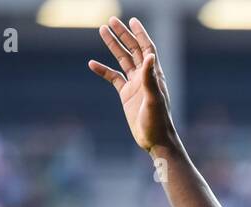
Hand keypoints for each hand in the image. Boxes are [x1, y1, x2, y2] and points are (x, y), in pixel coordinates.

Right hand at [88, 17, 176, 153]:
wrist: (155, 141)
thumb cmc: (158, 121)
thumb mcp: (154, 99)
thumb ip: (150, 77)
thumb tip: (149, 55)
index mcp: (154, 75)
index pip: (147, 49)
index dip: (140, 34)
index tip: (132, 20)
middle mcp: (145, 77)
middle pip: (133, 50)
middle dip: (123, 35)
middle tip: (111, 20)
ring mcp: (135, 85)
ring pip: (122, 60)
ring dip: (113, 46)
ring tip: (102, 30)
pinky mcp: (126, 95)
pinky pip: (113, 78)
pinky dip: (103, 70)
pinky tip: (92, 63)